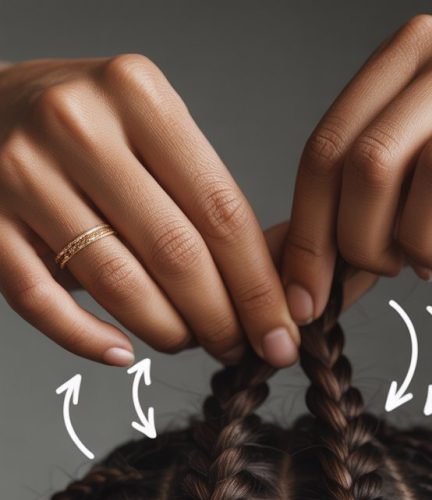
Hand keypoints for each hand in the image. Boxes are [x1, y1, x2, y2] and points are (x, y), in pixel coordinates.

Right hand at [0, 55, 300, 367]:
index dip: (259, 285)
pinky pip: (44, 304)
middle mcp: (77, 125)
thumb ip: (208, 196)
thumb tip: (285, 283)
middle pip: (176, 252)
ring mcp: (23, 174)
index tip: (282, 332)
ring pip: (117, 283)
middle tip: (237, 346)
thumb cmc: (89, 133)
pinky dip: (88, 340)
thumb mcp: (153, 133)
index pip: (220, 210)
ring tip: (188, 342)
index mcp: (138, 94)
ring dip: (166, 331)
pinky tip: (122, 353)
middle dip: (220, 317)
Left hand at [280, 14, 431, 322]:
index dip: (309, 231)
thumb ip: (336, 224)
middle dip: (361, 241)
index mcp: (414, 53)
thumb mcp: (398, 212)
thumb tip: (268, 265)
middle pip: (373, 156)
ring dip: (422, 240)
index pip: (330, 142)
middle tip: (382, 270)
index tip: (304, 296)